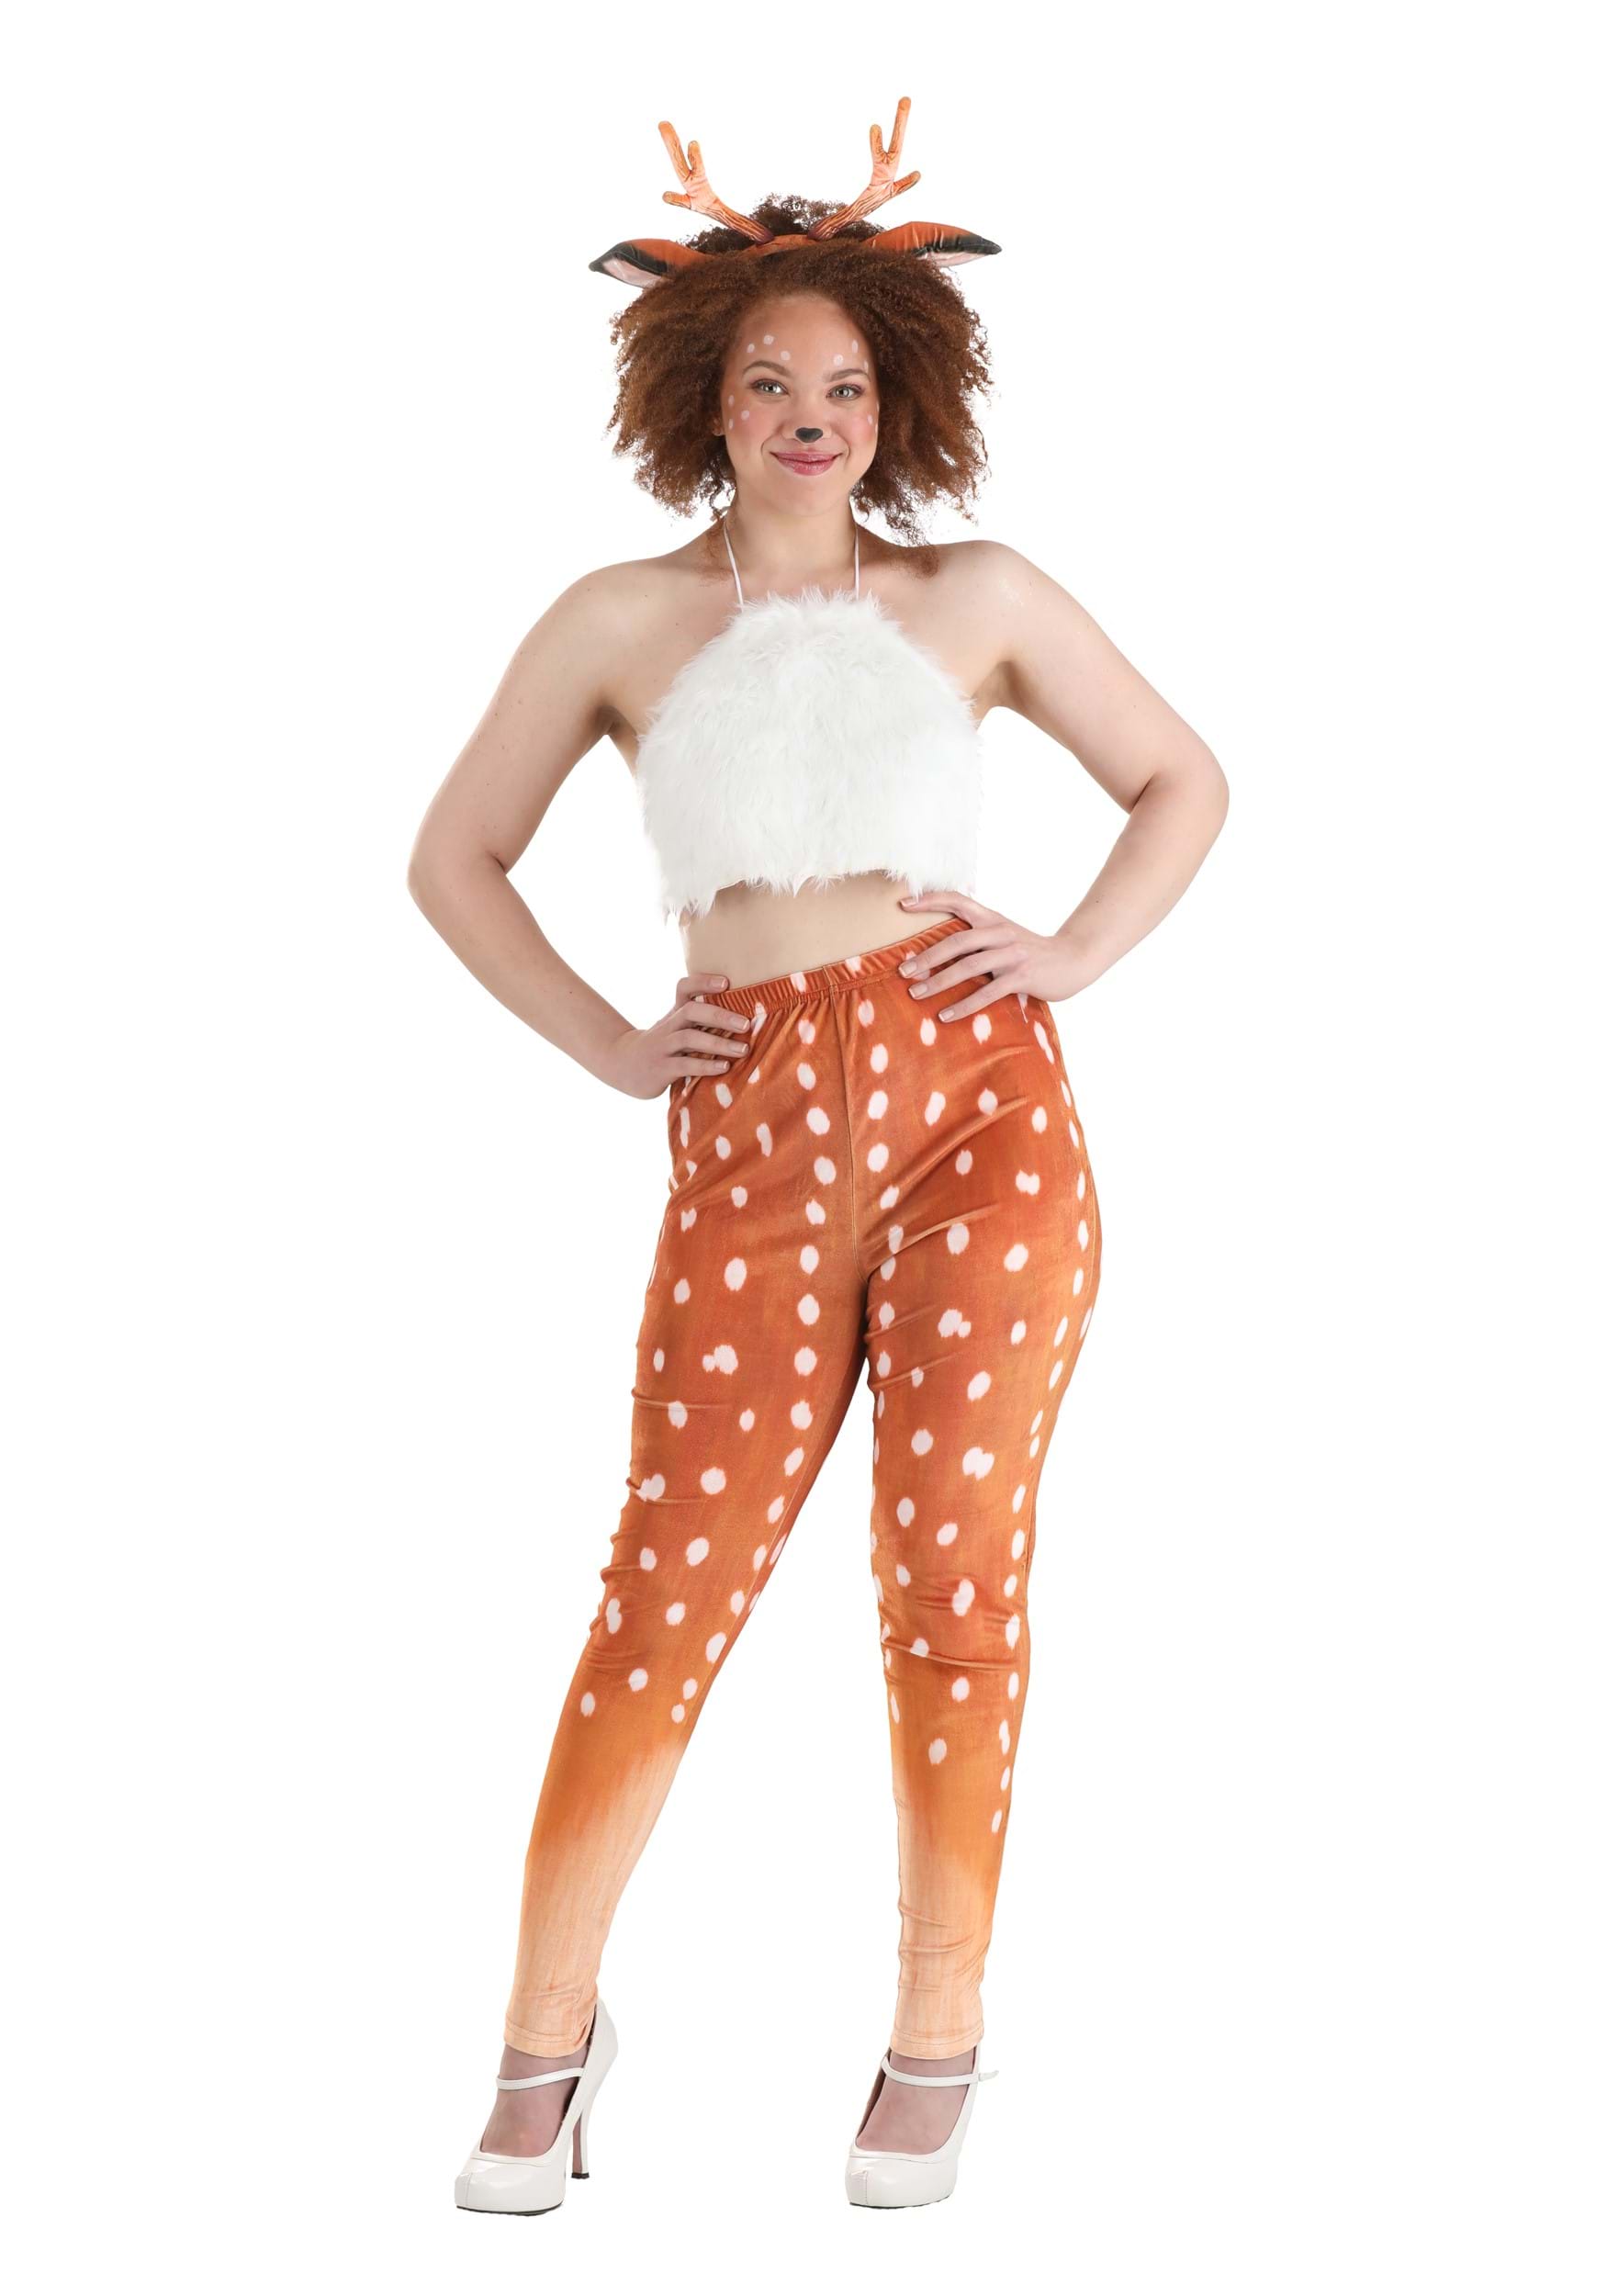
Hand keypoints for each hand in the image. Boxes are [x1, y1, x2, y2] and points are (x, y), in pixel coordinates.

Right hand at [604, 971, 754, 1099]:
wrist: (623, 1064)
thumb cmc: (662, 1044)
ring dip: (718, 1043)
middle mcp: (668, 1026)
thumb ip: (700, 1020)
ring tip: (743, 1050)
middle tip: (746, 1024)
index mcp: (675, 1012)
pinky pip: (684, 1065)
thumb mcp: (675, 1027)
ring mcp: (663, 1047)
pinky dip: (706, 1065)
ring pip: (689, 1039)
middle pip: (692, 1011)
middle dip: (720, 1015)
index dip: (703, 982)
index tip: (726, 982)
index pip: (684, 988)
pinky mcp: (661, 1068)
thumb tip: (745, 1014)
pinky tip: (724, 1067)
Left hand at [894, 891, 1084, 1020]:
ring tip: (916, 994)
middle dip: (927, 956)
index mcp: (994, 919)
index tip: (904, 904)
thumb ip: (980, 935)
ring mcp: (1012, 955)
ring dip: (939, 982)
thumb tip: (944, 944)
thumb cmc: (1032, 951)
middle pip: (957, 941)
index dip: (931, 899)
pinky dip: (964, 1005)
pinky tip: (946, 1015)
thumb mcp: (1006, 935)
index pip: (959, 900)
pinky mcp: (1022, 977)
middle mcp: (1001, 933)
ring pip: (968, 967)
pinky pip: (987, 993)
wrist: (1073, 960)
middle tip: (903, 970)